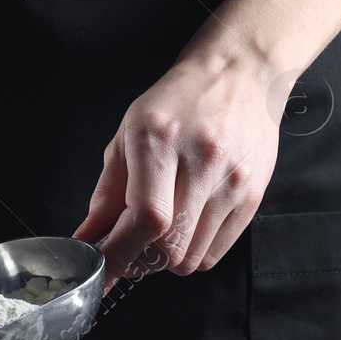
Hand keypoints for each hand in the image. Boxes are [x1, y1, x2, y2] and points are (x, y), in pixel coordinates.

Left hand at [74, 50, 280, 290]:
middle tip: (127, 249)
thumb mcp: (129, 133)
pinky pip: (215, 252)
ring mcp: (232, 181)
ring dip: (166, 258)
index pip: (145, 219)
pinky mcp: (252, 197)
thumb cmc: (179, 101)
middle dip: (139, 260)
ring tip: (159, 232)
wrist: (239, 73)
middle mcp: (202, 160)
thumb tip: (88, 239)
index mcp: (161, 139)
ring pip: (192, 258)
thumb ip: (107, 192)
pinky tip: (185, 226)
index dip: (119, 253)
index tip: (102, 266)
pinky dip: (192, 252)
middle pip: (169, 247)